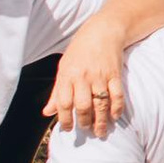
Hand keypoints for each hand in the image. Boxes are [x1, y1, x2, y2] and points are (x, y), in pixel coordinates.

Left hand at [45, 21, 131, 137]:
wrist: (103, 31)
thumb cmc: (80, 51)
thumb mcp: (63, 68)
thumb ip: (57, 92)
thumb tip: (47, 113)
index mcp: (67, 76)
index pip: (64, 103)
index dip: (65, 119)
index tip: (67, 129)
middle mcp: (83, 77)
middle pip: (82, 106)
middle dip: (84, 122)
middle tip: (85, 129)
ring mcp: (100, 76)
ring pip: (100, 103)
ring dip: (100, 120)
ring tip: (100, 131)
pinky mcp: (114, 74)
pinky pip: (117, 95)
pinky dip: (117, 108)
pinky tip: (115, 116)